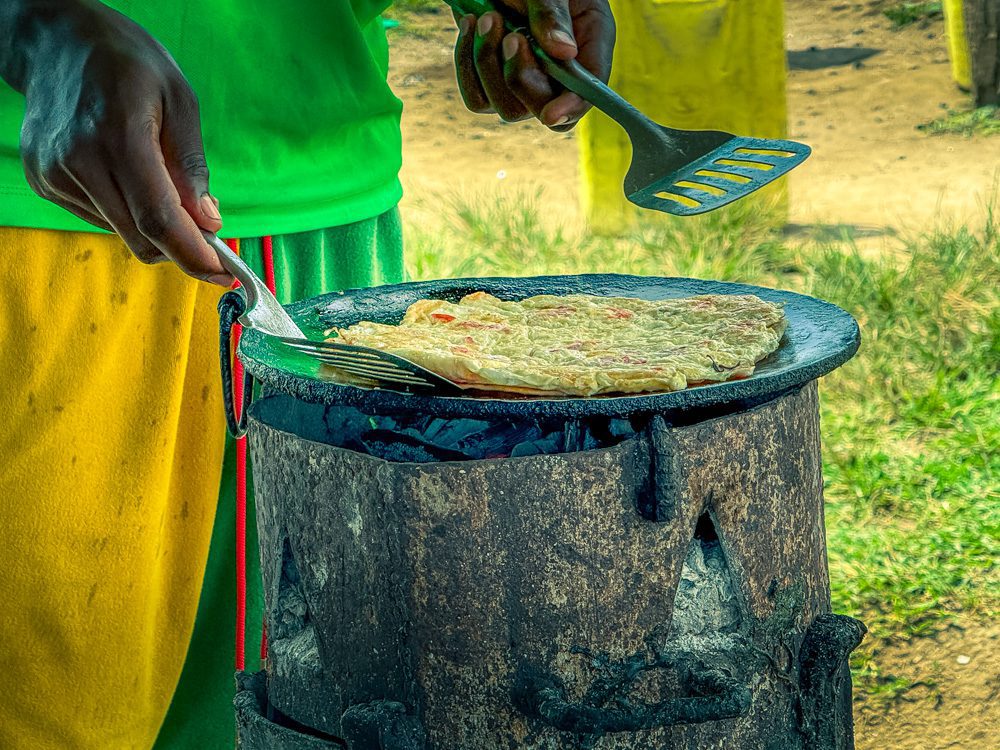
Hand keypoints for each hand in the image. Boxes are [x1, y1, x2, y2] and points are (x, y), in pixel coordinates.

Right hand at [1, 0, 231, 284]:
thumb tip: (209, 222)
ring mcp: (55, 174)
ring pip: (122, 233)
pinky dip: (127, 214)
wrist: (57, 42)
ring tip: (165, 188)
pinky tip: (129, 178)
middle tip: (211, 241)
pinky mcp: (44, 182)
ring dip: (155, 229)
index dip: (195, 255)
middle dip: (183, 250)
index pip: (159, 219)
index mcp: (119, 136)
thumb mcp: (179, 99)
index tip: (225, 273)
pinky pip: (100, 219)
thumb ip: (192, 165)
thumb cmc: (128, 63)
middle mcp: (79, 160)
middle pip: (141, 237)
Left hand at [453, 0, 614, 129]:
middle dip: (521, 78)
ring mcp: (525, 83)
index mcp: (588, 47)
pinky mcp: (492, 84)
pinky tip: (470, 26)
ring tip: (488, 18)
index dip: (570, 108)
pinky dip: (467, 64)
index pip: (586, 94)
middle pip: (542, 110)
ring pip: (507, 108)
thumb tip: (565, 53)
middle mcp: (559, 74)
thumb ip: (554, 15)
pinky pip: (477, 98)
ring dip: (490, 64)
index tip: (550, 113)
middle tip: (511, 36)